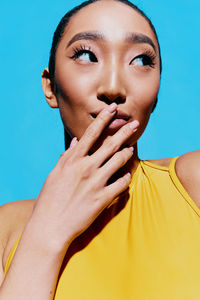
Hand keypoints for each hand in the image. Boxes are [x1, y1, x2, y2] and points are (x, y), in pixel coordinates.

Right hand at [30, 103, 138, 251]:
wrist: (50, 226)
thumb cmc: (49, 199)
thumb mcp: (55, 174)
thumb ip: (67, 156)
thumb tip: (76, 140)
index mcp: (72, 160)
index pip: (91, 133)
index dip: (103, 119)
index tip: (112, 108)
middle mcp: (86, 168)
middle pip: (110, 144)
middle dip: (124, 132)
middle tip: (135, 124)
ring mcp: (96, 183)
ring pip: (119, 161)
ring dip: (126, 153)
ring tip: (130, 150)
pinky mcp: (103, 198)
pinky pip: (122, 183)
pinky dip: (126, 177)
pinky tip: (126, 175)